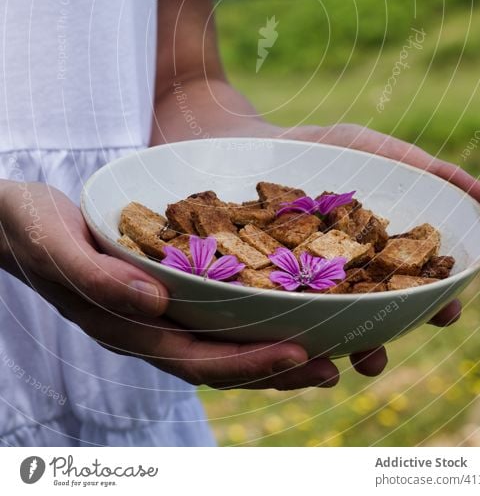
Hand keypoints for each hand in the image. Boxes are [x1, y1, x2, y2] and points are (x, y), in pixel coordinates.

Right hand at [0, 181, 337, 389]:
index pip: (197, 358)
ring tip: (330, 345)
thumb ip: (98, 277)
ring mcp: (154, 311)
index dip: (249, 363)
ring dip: (273, 350)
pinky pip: (213, 310)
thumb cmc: (29, 228)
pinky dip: (251, 315)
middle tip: (338, 361)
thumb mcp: (56, 245)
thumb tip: (155, 302)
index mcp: (125, 326)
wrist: (12, 220)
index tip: (300, 354)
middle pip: (221, 360)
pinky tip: (283, 300)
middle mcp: (147, 327)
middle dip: (278, 368)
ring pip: (222, 341)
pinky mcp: (161, 286)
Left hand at [280, 122, 479, 377]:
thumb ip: (430, 172)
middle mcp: (350, 272)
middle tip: (387, 351)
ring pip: (337, 324)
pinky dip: (298, 330)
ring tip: (356, 357)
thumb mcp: (378, 150)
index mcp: (382, 250)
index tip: (448, 310)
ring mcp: (311, 280)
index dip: (436, 302)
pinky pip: (289, 312)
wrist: (261, 143)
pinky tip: (303, 342)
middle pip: (378, 314)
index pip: (416, 286)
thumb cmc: (328, 148)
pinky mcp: (274, 281)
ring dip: (349, 346)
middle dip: (387, 337)